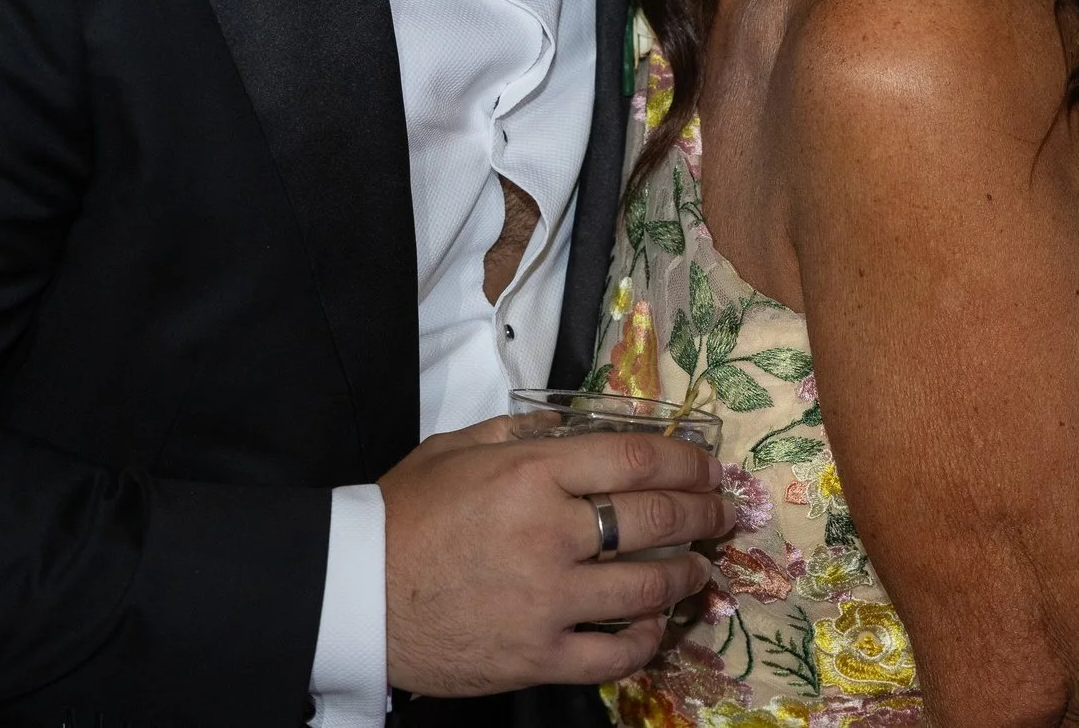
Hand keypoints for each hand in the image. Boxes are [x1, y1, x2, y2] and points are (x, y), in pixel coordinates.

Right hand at [378, 417, 732, 697]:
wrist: (355, 595)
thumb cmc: (404, 515)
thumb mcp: (457, 449)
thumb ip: (521, 431)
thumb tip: (578, 422)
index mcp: (529, 476)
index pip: (631, 459)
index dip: (683, 461)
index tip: (707, 464)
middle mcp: (548, 535)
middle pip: (654, 520)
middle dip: (702, 512)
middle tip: (723, 510)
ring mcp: (548, 602)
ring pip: (647, 589)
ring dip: (686, 575)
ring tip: (701, 566)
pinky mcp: (538, 656)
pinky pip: (616, 654)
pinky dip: (648, 639)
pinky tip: (659, 625)